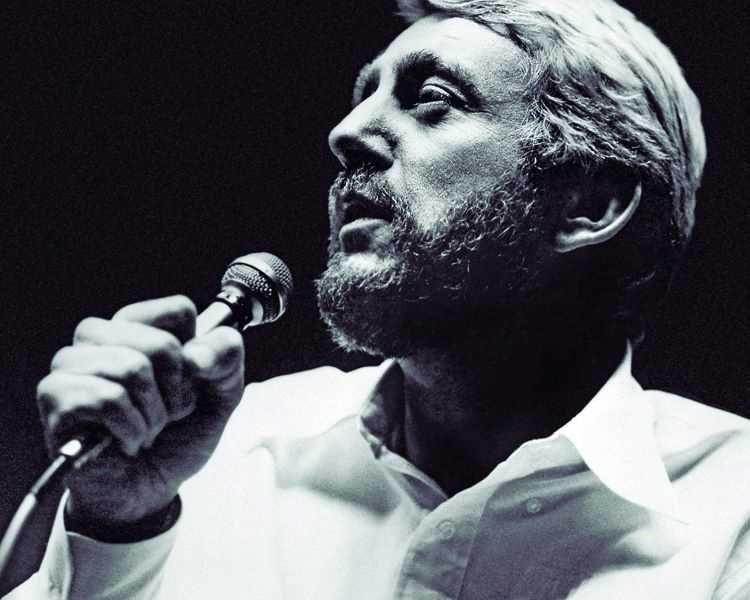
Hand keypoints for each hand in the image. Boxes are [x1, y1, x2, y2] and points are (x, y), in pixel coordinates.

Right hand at [36, 295, 244, 535]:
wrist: (151, 490)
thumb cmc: (178, 435)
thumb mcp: (222, 394)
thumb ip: (226, 358)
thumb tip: (195, 355)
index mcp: (138, 326)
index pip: (179, 310)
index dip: (197, 356)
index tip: (188, 384)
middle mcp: (100, 338)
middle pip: (160, 343)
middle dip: (177, 392)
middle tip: (165, 416)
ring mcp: (72, 365)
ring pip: (131, 368)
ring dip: (153, 415)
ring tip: (144, 430)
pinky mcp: (56, 398)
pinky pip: (107, 398)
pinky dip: (131, 429)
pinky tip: (126, 442)